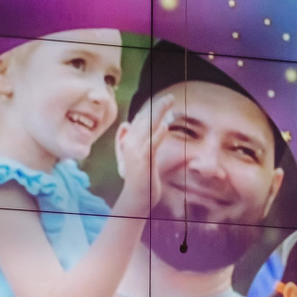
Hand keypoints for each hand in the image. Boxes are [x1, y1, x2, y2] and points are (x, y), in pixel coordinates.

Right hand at [112, 92, 177, 214]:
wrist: (136, 198)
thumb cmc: (138, 178)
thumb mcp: (133, 156)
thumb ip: (129, 140)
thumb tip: (126, 123)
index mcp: (127, 140)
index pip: (140, 120)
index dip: (151, 109)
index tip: (164, 102)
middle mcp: (129, 143)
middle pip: (144, 119)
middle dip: (157, 107)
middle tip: (170, 97)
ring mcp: (135, 151)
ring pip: (148, 126)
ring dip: (159, 112)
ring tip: (169, 102)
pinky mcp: (143, 160)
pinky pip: (152, 143)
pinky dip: (158, 133)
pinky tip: (165, 125)